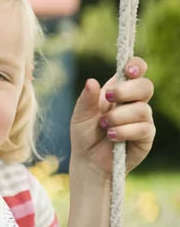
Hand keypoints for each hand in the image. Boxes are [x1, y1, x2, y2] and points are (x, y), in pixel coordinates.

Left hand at [69, 57, 154, 177]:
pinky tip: (111, 136)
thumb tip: (91, 81)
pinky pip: (143, 128)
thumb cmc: (84, 134)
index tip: (128, 70)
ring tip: (104, 126)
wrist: (88, 160)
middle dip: (126, 91)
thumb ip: (86, 99)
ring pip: (142, 109)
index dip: (136, 66)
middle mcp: (133, 103)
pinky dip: (124, 131)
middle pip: (146, 86)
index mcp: (118, 91)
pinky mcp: (146, 137)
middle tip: (108, 97)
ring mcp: (142, 120)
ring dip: (119, 117)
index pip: (136, 71)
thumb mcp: (80, 115)